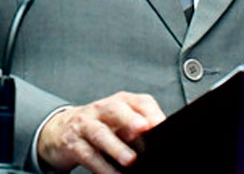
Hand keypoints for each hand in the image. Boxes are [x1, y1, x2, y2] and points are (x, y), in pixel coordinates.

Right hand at [37, 91, 164, 173]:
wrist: (58, 130)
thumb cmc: (98, 125)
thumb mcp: (119, 120)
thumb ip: (138, 126)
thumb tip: (158, 139)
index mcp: (120, 101)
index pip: (139, 101)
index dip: (151, 111)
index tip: (161, 124)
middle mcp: (101, 109)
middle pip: (116, 109)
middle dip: (130, 119)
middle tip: (144, 129)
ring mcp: (85, 125)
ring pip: (100, 134)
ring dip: (117, 148)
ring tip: (130, 160)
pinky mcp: (73, 144)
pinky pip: (88, 155)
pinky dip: (102, 167)